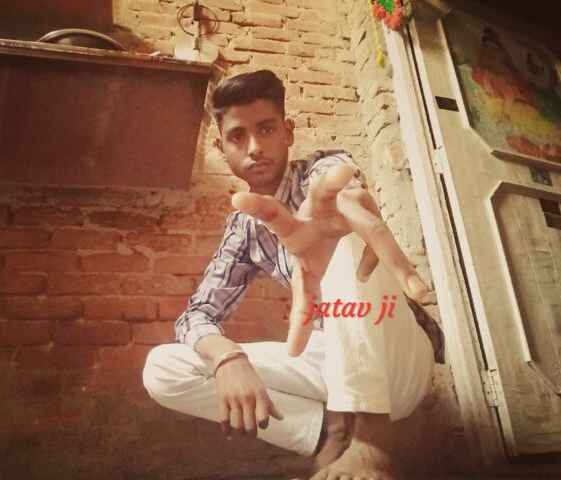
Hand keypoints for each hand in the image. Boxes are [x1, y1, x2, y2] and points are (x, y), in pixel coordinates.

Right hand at [214, 355, 283, 438]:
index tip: (261, 426)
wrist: (230, 361)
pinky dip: (226, 430)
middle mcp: (247, 398)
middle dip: (251, 434)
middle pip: (249, 425)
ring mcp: (234, 399)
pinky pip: (224, 419)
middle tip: (251, 436)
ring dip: (239, 434)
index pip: (263, 418)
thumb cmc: (248, 375)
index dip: (263, 426)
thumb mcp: (261, 387)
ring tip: (241, 436)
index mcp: (259, 394)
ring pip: (237, 425)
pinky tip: (228, 434)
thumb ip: (269, 404)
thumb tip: (281, 418)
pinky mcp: (222, 399)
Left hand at [231, 163, 427, 355]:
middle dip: (331, 183)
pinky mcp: (368, 198)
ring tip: (417, 292)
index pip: (274, 217)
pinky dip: (383, 263)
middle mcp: (320, 204)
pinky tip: (366, 274)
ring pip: (374, 230)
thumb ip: (301, 309)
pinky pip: (381, 242)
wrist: (336, 213)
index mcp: (296, 226)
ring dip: (396, 262)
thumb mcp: (307, 273)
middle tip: (342, 171)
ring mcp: (346, 197)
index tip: (237, 201)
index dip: (258, 210)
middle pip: (325, 193)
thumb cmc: (316, 242)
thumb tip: (293, 353)